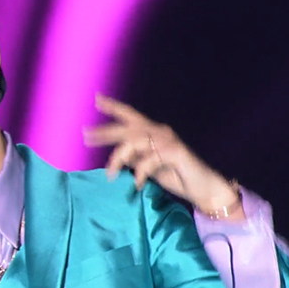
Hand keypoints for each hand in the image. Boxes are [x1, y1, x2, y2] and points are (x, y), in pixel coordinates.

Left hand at [83, 93, 243, 220]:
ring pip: (135, 142)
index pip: (131, 115)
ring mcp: (168, 140)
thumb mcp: (148, 166)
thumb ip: (134, 158)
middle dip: (105, 131)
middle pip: (128, 127)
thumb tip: (117, 154)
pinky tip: (136, 183)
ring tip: (111, 174)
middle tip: (85, 135)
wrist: (203, 188)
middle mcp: (160, 132)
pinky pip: (150, 160)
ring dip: (119, 158)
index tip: (97, 99)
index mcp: (153, 133)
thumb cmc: (175, 175)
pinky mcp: (175, 152)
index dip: (114, 107)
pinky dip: (140, 172)